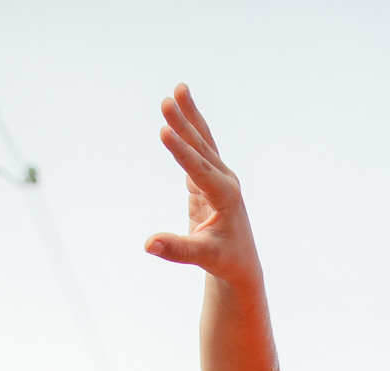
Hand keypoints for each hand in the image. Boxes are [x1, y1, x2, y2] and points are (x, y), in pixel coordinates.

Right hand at [146, 85, 259, 284]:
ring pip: (202, 142)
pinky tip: (179, 112)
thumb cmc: (224, 259)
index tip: (164, 131)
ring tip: (179, 89)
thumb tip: (149, 244)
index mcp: (226, 197)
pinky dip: (188, 130)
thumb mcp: (203, 256)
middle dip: (184, 123)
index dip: (181, 151)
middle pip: (201, 147)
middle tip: (167, 100)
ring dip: (189, 116)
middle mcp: (225, 181)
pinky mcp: (208, 178)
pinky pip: (197, 149)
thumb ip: (177, 249)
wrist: (240, 261)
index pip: (199, 170)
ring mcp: (218, 177)